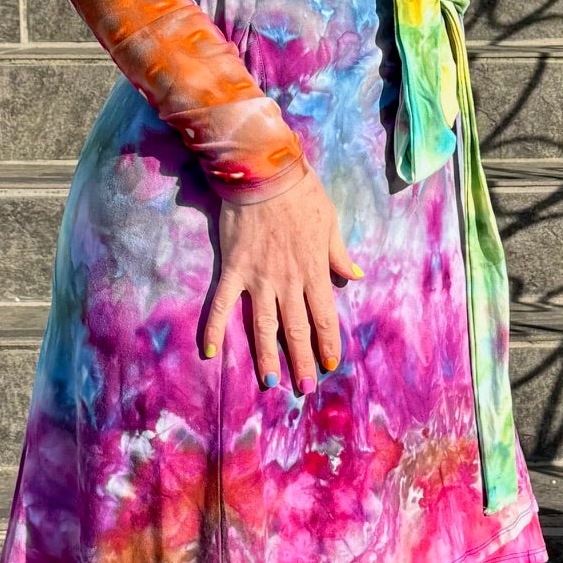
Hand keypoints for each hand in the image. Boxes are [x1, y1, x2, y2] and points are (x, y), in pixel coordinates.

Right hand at [201, 167, 361, 392]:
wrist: (264, 173)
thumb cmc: (301, 193)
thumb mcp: (331, 221)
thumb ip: (339, 254)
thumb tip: (353, 276)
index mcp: (315, 271)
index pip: (324, 317)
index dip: (328, 343)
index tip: (331, 363)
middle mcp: (288, 282)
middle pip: (297, 331)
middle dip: (302, 362)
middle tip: (304, 388)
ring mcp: (259, 279)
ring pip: (264, 327)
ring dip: (267, 357)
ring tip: (271, 382)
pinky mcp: (233, 270)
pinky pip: (221, 305)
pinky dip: (212, 329)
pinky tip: (208, 352)